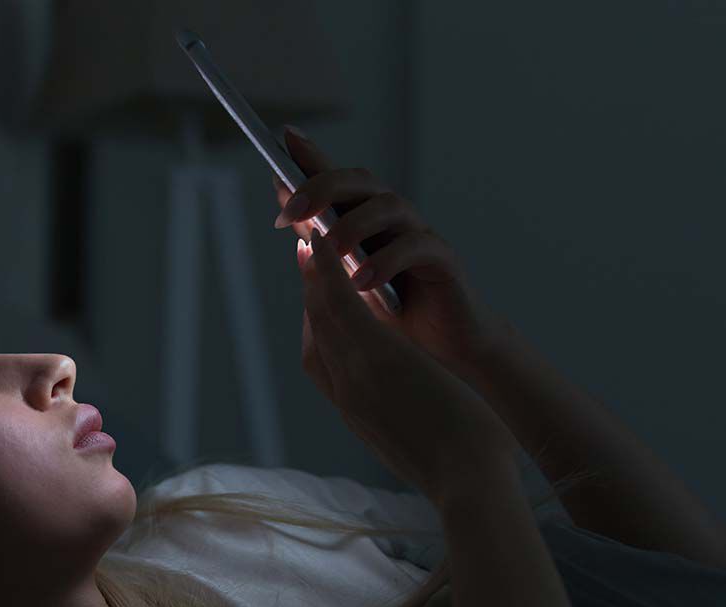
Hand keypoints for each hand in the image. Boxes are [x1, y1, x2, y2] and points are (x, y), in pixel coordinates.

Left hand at [273, 127, 506, 380]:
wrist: (440, 351)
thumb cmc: (389, 315)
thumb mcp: (344, 282)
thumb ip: (320, 246)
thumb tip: (288, 214)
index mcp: (364, 220)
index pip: (335, 179)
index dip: (311, 155)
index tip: (282, 137)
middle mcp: (392, 219)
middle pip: (360, 182)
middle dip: (321, 189)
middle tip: (292, 213)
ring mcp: (419, 234)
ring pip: (389, 206)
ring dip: (354, 225)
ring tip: (332, 253)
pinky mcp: (443, 260)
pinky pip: (417, 246)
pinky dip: (387, 261)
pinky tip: (363, 282)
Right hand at [297, 229, 519, 505]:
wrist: (467, 484)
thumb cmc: (457, 469)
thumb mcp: (418, 443)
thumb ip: (404, 419)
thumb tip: (417, 408)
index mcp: (356, 413)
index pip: (321, 361)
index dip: (314, 322)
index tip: (314, 295)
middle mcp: (346, 393)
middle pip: (314, 331)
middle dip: (307, 289)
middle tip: (304, 252)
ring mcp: (357, 374)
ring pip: (322, 313)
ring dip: (312, 271)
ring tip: (310, 237)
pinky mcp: (378, 358)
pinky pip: (343, 305)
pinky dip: (329, 272)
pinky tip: (327, 244)